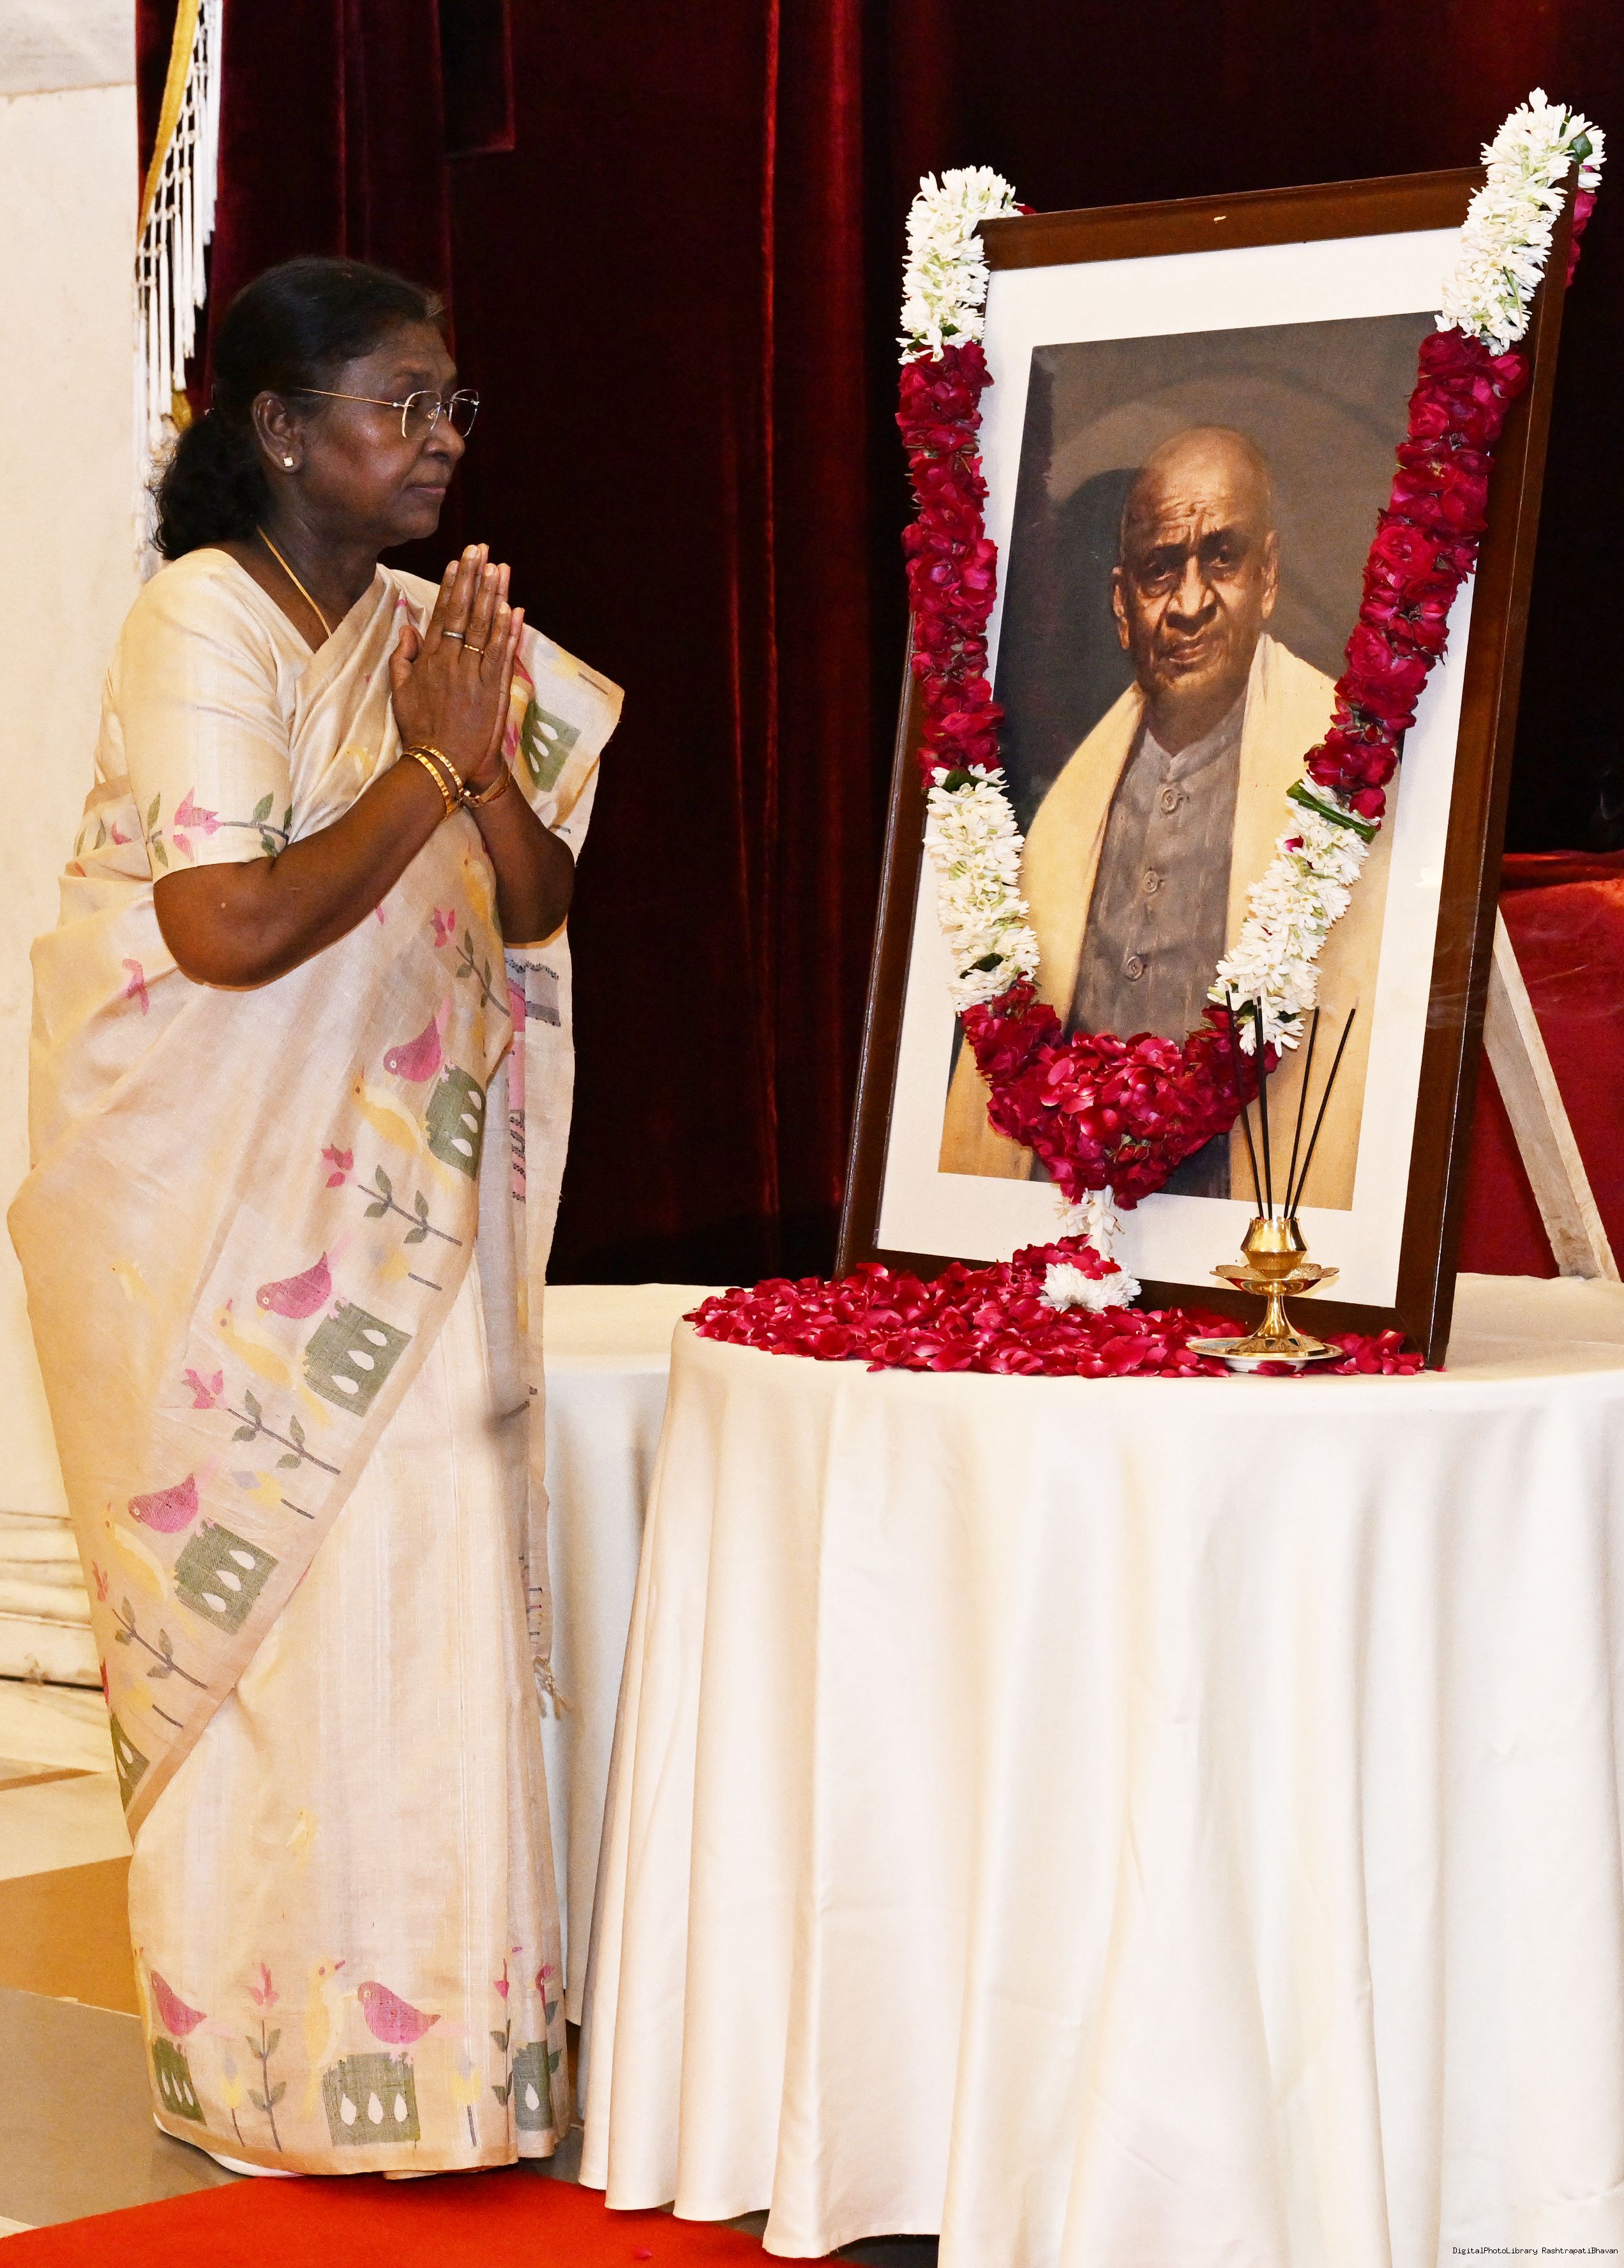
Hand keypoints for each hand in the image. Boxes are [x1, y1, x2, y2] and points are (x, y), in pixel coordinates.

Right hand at [389, 544, 524, 785]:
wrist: (439, 763)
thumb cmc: (420, 731)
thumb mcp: (400, 692)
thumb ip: (402, 658)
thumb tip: (407, 628)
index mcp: (430, 659)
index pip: (442, 613)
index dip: (452, 585)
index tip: (459, 561)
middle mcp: (450, 661)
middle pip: (463, 612)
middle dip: (473, 578)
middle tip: (481, 548)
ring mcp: (472, 674)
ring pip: (483, 627)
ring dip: (493, 595)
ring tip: (499, 567)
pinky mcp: (491, 691)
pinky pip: (500, 655)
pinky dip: (507, 632)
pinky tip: (513, 609)